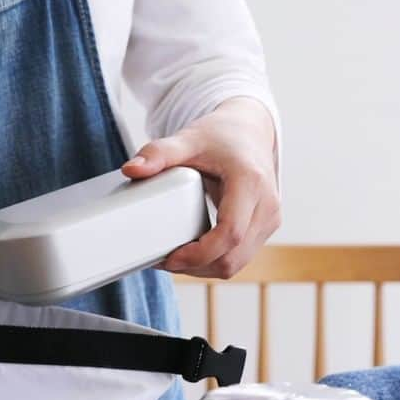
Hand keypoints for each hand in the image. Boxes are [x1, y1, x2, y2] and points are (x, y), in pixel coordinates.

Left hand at [120, 96, 281, 278]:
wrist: (250, 131)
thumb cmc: (220, 135)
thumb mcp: (189, 139)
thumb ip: (159, 152)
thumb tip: (130, 170)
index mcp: (251, 183)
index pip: (230, 233)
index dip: (199, 254)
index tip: (170, 258)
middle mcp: (267, 205)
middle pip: (232, 258)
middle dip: (195, 267)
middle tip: (162, 260)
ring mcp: (269, 220)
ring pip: (236, 264)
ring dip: (203, 269)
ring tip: (173, 258)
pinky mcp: (264, 229)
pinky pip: (239, 258)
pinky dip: (214, 262)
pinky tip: (191, 254)